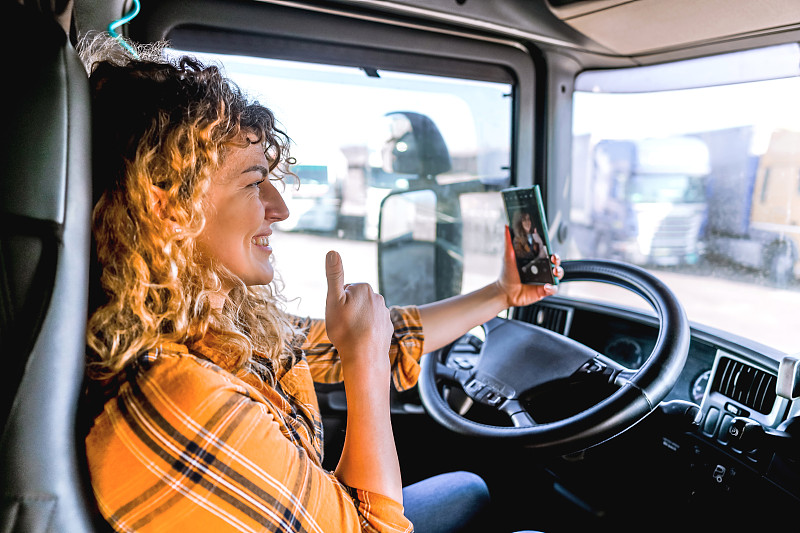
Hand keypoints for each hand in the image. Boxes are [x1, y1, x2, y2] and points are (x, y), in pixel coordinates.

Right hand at [324, 250, 392, 369]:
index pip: (344, 291)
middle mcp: (377, 297)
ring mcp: (384, 313)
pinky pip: (372, 326)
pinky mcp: (387, 327)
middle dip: (347, 311)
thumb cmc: (346, 330)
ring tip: (352, 335)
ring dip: (357, 321)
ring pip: (363, 314)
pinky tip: (362, 341)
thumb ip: (334, 276)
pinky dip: (366, 331)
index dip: (336, 304)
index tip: (337, 315)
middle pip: (354, 302)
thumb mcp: (334, 301)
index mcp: (364, 288)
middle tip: (343, 326)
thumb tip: (332, 251)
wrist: (365, 358)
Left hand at [496, 225, 563, 307]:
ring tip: (554, 272)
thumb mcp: (507, 256)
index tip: (550, 250)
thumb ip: (508, 242)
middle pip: (556, 263)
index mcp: (535, 260)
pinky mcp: (543, 291)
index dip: (551, 251)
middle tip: (553, 259)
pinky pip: (553, 289)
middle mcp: (541, 269)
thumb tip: (506, 226)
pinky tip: (546, 286)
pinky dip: (552, 287)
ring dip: (559, 272)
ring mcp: (543, 280)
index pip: (548, 253)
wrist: (504, 292)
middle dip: (558, 260)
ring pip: (558, 275)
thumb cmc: (507, 274)